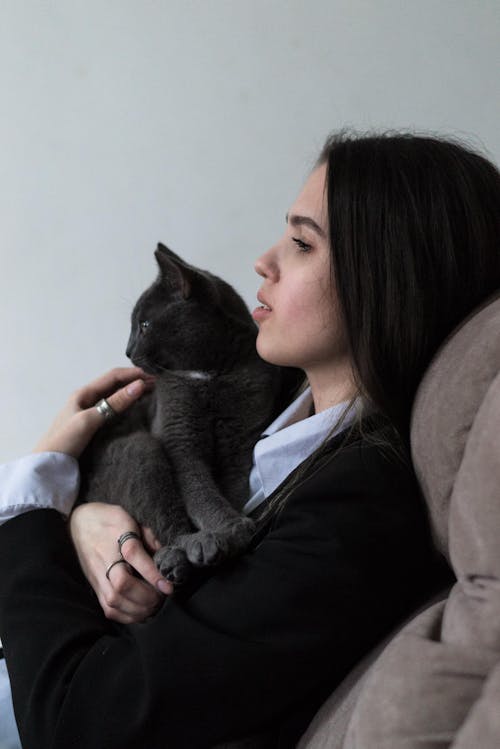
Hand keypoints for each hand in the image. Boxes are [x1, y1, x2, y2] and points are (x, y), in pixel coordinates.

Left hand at [34, 367, 152, 457]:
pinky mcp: (93, 425)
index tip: (152, 377)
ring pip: (115, 396)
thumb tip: (139, 385)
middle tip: (157, 384)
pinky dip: (127, 404)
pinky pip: (113, 409)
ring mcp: (90, 412)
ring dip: (132, 392)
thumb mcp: (90, 420)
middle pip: (115, 384)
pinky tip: (137, 408)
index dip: (132, 374)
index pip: (112, 376)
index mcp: (84, 393)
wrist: (47, 465)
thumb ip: (114, 403)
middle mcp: (87, 399)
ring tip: (151, 393)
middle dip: (135, 381)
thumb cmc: (65, 440)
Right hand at [70, 502, 173, 623]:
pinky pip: (108, 609)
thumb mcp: (131, 519)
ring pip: (114, 601)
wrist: (79, 523)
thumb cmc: (109, 520)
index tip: (168, 586)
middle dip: (146, 596)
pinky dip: (126, 616)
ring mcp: (97, 575)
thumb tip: (163, 559)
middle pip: (122, 585)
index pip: (134, 555)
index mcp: (117, 536)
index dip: (152, 573)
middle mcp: (105, 558)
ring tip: (153, 606)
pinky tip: (140, 612)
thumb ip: (148, 538)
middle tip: (162, 596)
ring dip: (138, 609)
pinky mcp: (94, 587)